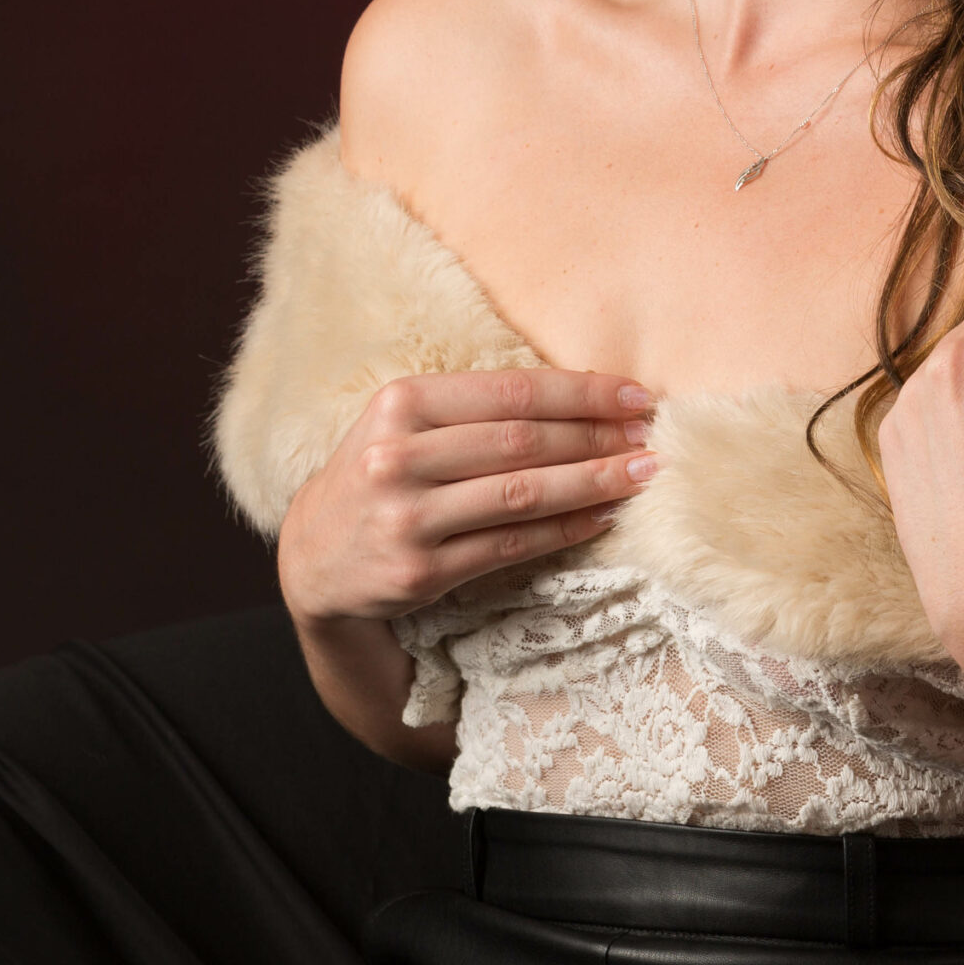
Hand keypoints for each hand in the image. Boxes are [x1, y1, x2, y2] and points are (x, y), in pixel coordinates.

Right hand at [277, 367, 659, 625]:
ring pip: (522, 495)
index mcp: (401, 403)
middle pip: (522, 442)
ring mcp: (406, 518)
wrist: (311, 558)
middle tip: (652, 436)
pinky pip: (509, 546)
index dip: (582, 393)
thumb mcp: (408, 421)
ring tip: (641, 474)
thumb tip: (585, 394)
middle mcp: (398, 457)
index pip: (512, 392)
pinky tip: (602, 517)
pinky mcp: (418, 572)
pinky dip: (563, 530)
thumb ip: (478, 406)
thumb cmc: (382, 471)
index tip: (636, 395)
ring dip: (593, 483)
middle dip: (598, 437)